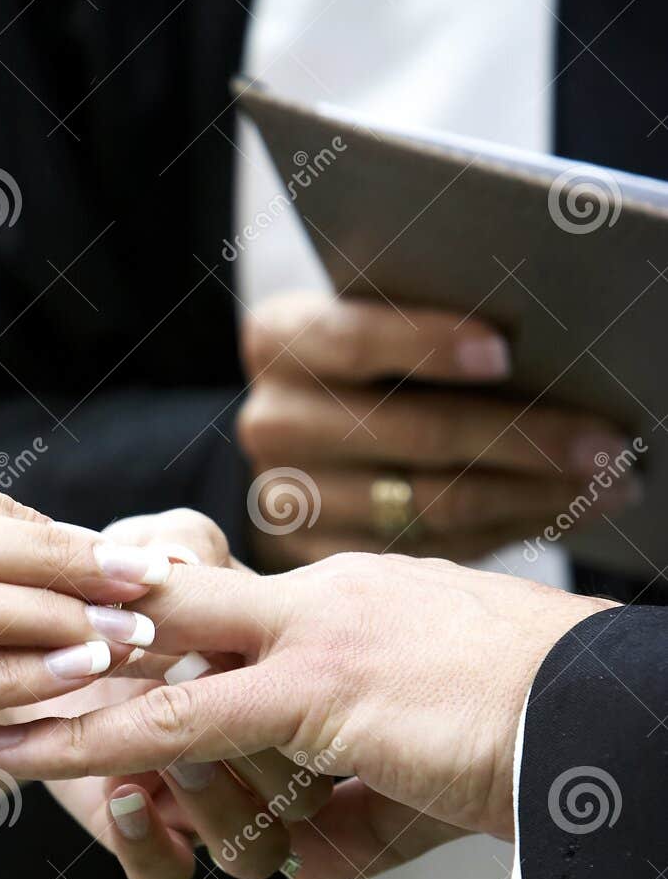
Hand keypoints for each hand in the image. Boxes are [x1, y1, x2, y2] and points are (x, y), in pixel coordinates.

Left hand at [0, 552, 615, 878]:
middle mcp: (318, 604)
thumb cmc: (527, 740)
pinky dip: (105, 739)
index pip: (215, 610)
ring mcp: (317, 638)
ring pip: (160, 663)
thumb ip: (348, 805)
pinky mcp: (320, 692)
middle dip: (76, 642)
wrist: (604, 724)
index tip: (69, 644)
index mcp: (343, 605)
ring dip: (73, 710)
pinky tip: (36, 757)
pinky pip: (186, 719)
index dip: (136, 629)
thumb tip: (299, 861)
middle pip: (167, 612)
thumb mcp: (421, 770)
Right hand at [237, 292, 635, 568]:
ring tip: (604, 482)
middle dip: (524, 437)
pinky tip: (560, 511)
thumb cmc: (365, 362)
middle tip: (605, 444)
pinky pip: (430, 550)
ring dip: (530, 494)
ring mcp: (289, 499)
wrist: (300, 442)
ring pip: (430, 505)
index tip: (506, 353)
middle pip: (412, 434)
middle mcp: (272, 421)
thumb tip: (545, 347)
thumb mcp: (371, 320)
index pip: (355, 340)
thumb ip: (424, 326)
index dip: (430, 345)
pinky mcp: (320, 558)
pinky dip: (505, 528)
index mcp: (279, 338)